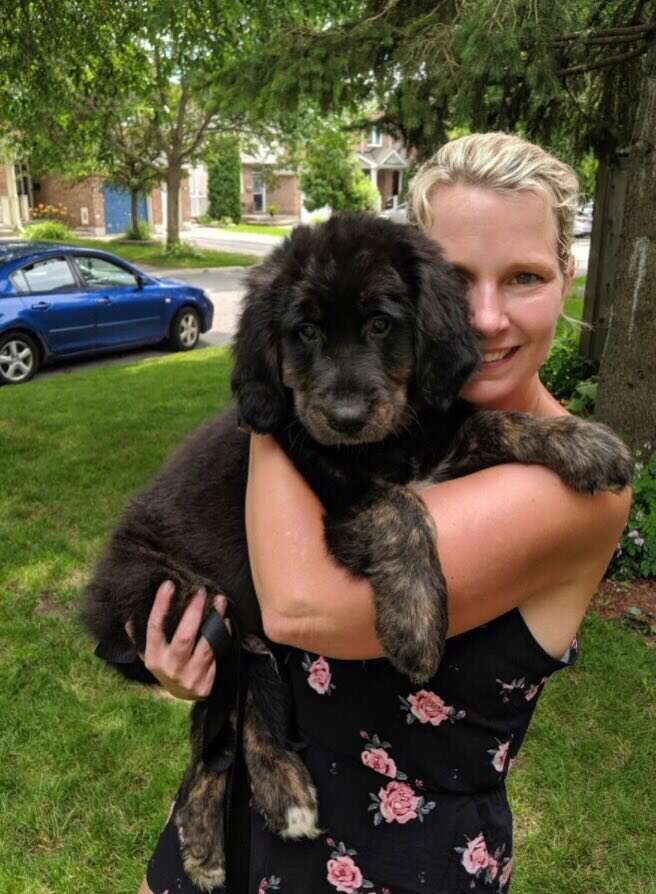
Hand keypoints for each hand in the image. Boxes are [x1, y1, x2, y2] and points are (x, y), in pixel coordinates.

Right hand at [126, 580, 228, 699]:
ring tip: (220, 601)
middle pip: (184, 636)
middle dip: (194, 611)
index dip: (161, 606)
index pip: (155, 628)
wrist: (181, 696)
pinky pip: (217, 655)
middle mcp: (170, 668)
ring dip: (215, 620)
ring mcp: (189, 677)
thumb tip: (130, 618)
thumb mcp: (149, 654)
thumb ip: (141, 637)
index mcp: (153, 658)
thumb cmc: (166, 666)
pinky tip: (226, 622)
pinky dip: (223, 636)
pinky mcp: (205, 683)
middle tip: (201, 590)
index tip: (169, 584)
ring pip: (206, 645)